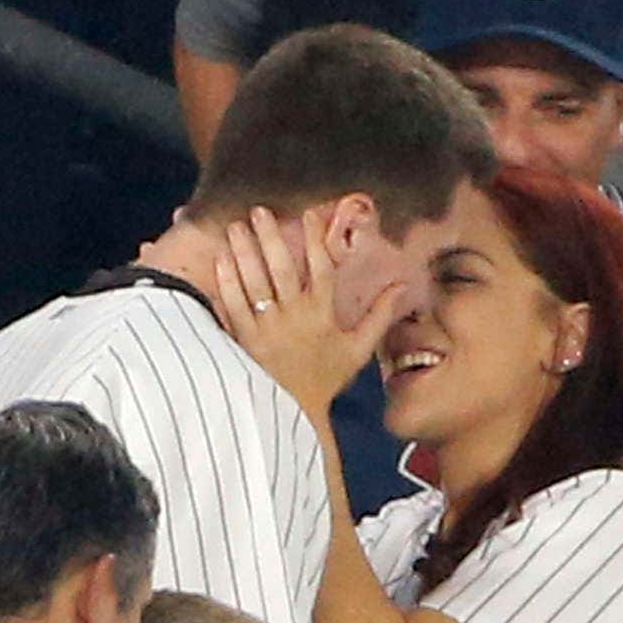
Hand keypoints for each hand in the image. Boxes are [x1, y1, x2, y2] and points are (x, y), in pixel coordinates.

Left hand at [215, 206, 402, 414]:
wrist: (295, 412)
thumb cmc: (327, 378)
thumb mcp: (358, 348)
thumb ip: (380, 314)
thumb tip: (402, 286)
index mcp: (322, 314)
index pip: (321, 268)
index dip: (316, 239)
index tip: (309, 214)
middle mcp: (295, 316)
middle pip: (282, 268)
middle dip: (271, 237)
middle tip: (259, 211)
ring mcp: (267, 327)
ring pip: (254, 282)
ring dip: (244, 252)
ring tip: (235, 227)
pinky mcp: (245, 340)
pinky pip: (233, 306)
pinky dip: (226, 282)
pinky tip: (220, 260)